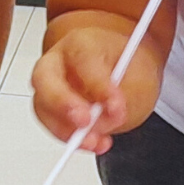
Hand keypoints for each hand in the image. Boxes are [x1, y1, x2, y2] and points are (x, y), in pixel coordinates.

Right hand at [31, 26, 161, 153]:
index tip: (116, 106)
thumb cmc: (129, 68)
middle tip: (84, 122)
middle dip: (63, 104)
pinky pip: (51, 124)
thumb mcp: (140, 77)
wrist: (123, 70)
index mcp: (81, 42)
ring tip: (95, 140)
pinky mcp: (49, 107)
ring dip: (66, 129)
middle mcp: (58, 61)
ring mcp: (50, 85)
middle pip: (45, 80)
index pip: (82, 61)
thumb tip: (105, 117)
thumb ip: (124, 97)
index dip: (98, 86)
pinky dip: (69, 137)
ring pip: (43, 107)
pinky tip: (94, 142)